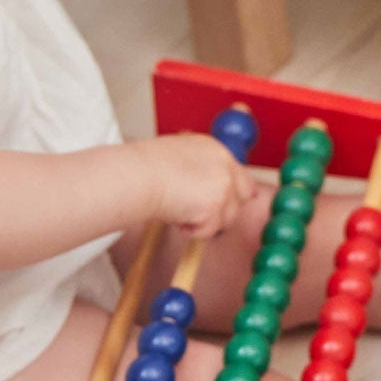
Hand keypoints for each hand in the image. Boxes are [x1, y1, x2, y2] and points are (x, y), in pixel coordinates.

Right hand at [133, 133, 254, 238]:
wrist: (136, 175)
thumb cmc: (143, 167)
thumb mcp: (178, 156)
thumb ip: (198, 168)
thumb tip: (203, 187)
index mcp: (215, 149)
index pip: (241, 174)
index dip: (233, 193)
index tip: (223, 203)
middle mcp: (225, 165)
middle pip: (244, 196)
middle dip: (226, 210)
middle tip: (200, 215)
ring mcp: (223, 186)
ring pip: (227, 218)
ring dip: (204, 222)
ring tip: (177, 211)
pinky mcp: (214, 207)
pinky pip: (209, 231)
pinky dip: (191, 231)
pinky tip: (175, 218)